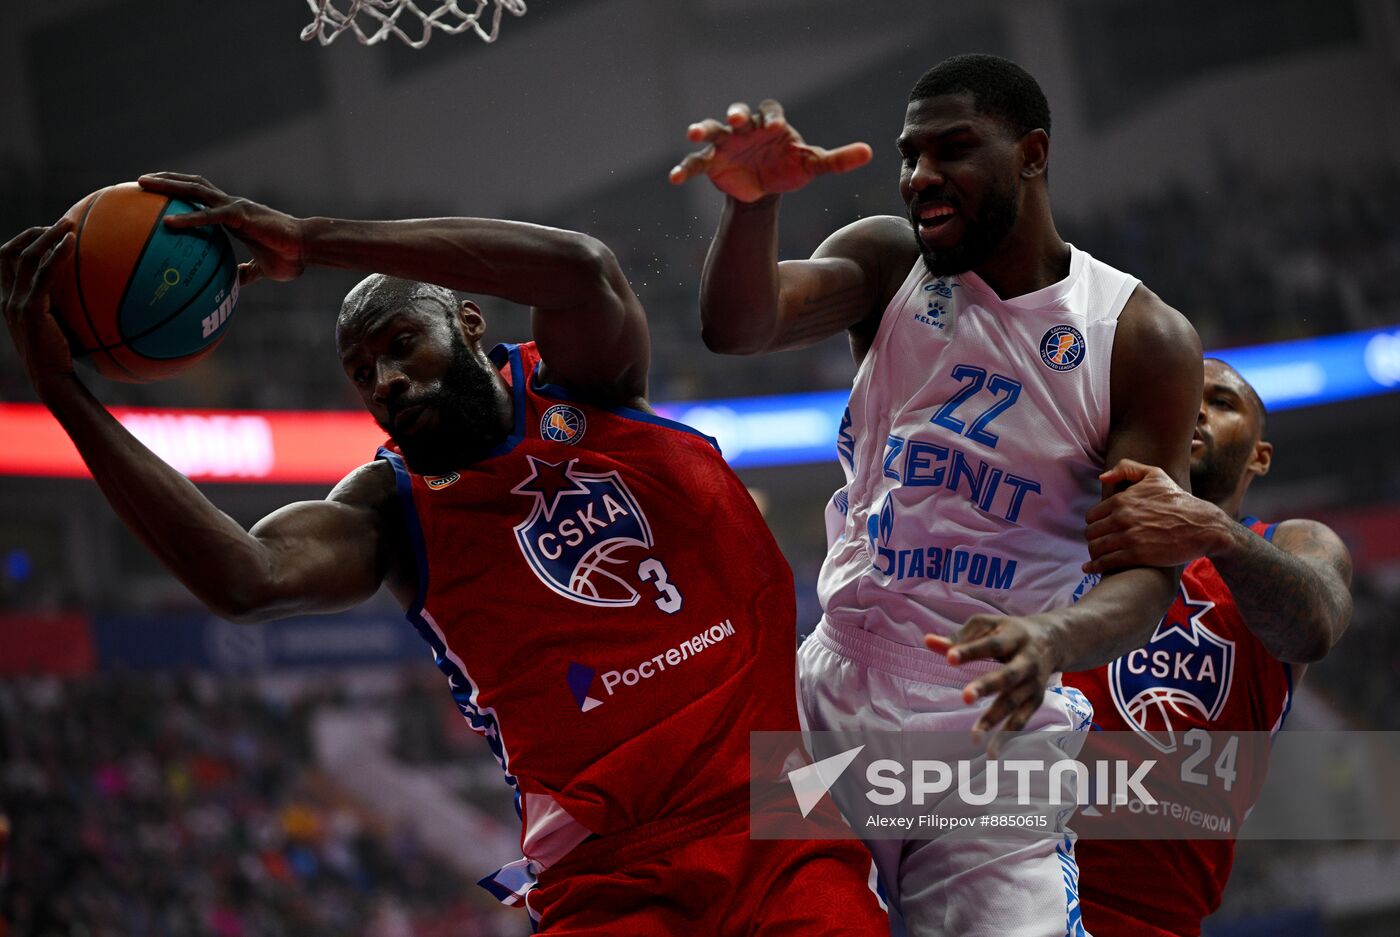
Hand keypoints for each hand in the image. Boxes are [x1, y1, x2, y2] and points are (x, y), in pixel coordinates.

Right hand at [2, 220, 78, 391]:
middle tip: (61, 223)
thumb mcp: (59, 327)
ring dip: (46, 236)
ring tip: (69, 224)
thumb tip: (93, 293)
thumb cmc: (62, 358)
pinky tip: (73, 243)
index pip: (5, 261)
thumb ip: (64, 307)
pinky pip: (43, 274)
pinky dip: (56, 254)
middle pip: (9, 252)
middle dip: (33, 233)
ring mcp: (16, 303)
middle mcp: (7, 298)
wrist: (53, 380)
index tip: (48, 233)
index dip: (23, 242)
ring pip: (25, 257)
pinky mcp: (30, 309)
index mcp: (10, 300)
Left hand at [138, 173, 305, 283]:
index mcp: (234, 215)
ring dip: (169, 186)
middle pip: (192, 185)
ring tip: (144, 184)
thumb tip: (233, 286)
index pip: (201, 197)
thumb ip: (244, 273)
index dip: (180, 191)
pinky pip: (210, 215)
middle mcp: (231, 205)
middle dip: (166, 180)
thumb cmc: (289, 257)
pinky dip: (189, 218)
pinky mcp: (242, 215)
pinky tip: (169, 222)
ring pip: (196, 190)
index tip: (158, 194)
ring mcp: (236, 207)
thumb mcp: (261, 269)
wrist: (308, 249)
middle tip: (140, 182)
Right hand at [668, 99, 871, 201]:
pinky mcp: (712, 163)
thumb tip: (870, 152)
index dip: (772, 117)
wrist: (764, 188)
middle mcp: (746, 129)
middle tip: (736, 120)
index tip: (776, 127)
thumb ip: (836, 160)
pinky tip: (675, 178)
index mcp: (771, 123)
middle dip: (736, 115)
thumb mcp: (812, 166)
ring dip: (703, 129)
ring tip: (693, 132)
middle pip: (738, 114)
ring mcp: (726, 144)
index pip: (771, 112)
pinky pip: (696, 163)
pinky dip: (685, 168)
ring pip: (713, 131)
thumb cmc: (788, 168)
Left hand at [924, 613, 1059, 756]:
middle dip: (987, 686)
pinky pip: (1021, 720)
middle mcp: (1028, 660)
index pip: (991, 644)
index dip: (970, 650)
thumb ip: (959, 637)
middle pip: (1008, 675)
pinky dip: (1007, 736)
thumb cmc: (1008, 631)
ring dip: (994, 719)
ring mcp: (1034, 682)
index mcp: (1015, 636)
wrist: (1054, 639)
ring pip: (1014, 702)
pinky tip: (991, 753)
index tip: (949, 658)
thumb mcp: (987, 626)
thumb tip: (928, 641)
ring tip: (974, 737)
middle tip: (965, 698)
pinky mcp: (1036, 699)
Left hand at [1083, 459, 1230, 573]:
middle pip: (1091, 533)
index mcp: (1122, 499)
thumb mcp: (1155, 475)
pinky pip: (1106, 562)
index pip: (1092, 516)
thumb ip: (1126, 469)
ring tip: (1097, 557)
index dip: (1095, 523)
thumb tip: (1102, 478)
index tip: (1100, 529)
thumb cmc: (1178, 500)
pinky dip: (1095, 567)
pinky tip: (1091, 569)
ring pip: (1096, 548)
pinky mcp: (1137, 555)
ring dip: (1094, 554)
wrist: (1203, 526)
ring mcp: (1129, 537)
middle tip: (1099, 544)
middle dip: (1093, 539)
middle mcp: (1122, 518)